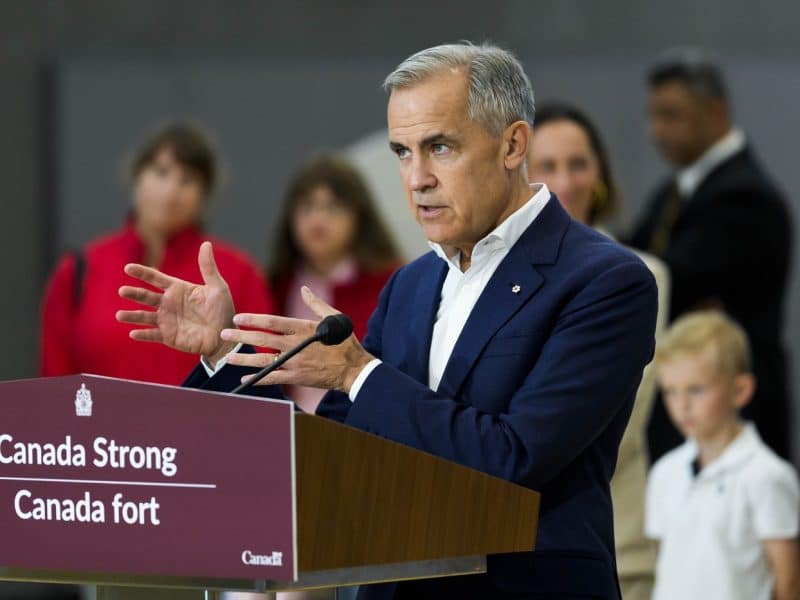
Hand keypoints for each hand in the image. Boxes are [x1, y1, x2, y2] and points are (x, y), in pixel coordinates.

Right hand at [116, 241, 236, 364]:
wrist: (225, 335)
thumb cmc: (223, 310)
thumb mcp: (218, 287)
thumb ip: (208, 268)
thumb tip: (206, 243)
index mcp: (178, 289)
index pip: (155, 278)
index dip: (142, 273)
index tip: (128, 268)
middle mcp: (168, 303)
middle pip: (146, 296)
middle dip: (133, 294)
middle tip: (122, 291)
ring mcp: (167, 320)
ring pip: (144, 316)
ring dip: (132, 316)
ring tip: (119, 315)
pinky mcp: (168, 336)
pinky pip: (152, 335)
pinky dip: (143, 334)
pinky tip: (133, 334)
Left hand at [222, 286, 373, 392]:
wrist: (354, 369)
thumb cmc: (345, 341)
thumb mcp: (333, 316)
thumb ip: (315, 303)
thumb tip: (303, 289)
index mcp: (303, 328)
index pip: (273, 322)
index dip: (253, 319)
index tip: (238, 317)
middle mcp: (296, 345)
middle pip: (263, 340)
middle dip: (241, 337)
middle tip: (224, 334)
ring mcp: (295, 363)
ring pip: (264, 361)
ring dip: (244, 359)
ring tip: (227, 358)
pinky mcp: (297, 378)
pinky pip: (273, 379)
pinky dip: (258, 380)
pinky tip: (244, 379)